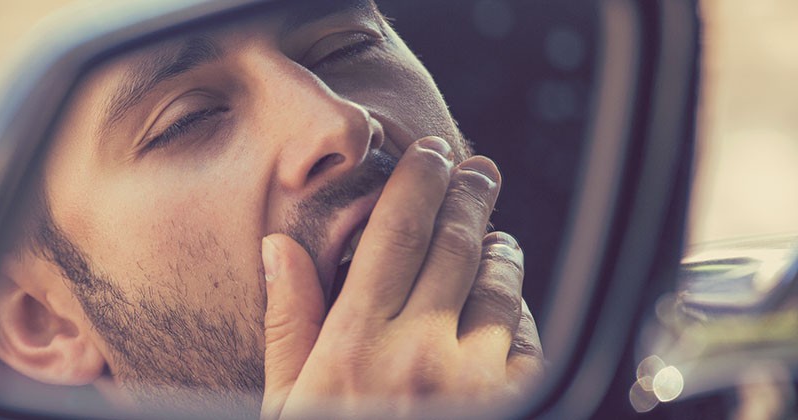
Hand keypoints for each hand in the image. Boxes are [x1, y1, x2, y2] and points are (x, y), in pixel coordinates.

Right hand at [259, 137, 543, 418]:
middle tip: (476, 170)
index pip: (396, 234)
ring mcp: (472, 382)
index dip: (418, 183)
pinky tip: (507, 307)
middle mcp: (419, 355)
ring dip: (499, 251)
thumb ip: (288, 325)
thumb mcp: (285, 402)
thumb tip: (280, 247)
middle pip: (455, 246)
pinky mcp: (510, 405)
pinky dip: (517, 314)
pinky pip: (526, 342)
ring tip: (495, 236)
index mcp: (355, 346)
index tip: (429, 153)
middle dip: (468, 197)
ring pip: (499, 289)